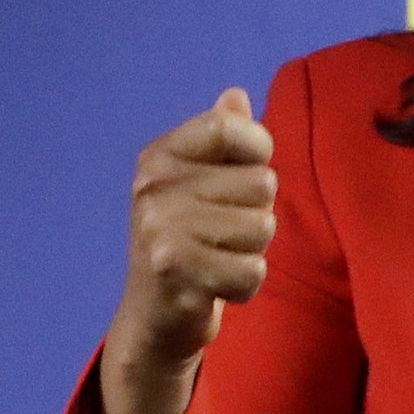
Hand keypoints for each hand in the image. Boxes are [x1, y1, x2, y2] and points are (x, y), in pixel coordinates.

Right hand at [102, 89, 276, 413]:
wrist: (153, 318)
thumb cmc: (190, 240)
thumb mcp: (199, 184)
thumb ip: (220, 139)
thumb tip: (235, 95)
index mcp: (158, 157)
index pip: (231, 129)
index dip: (258, 151)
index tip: (244, 174)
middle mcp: (151, 188)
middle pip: (261, 182)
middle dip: (256, 214)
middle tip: (220, 235)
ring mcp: (159, 231)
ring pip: (262, 227)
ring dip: (253, 251)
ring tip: (217, 259)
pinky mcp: (175, 275)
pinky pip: (253, 270)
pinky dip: (246, 285)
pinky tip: (216, 287)